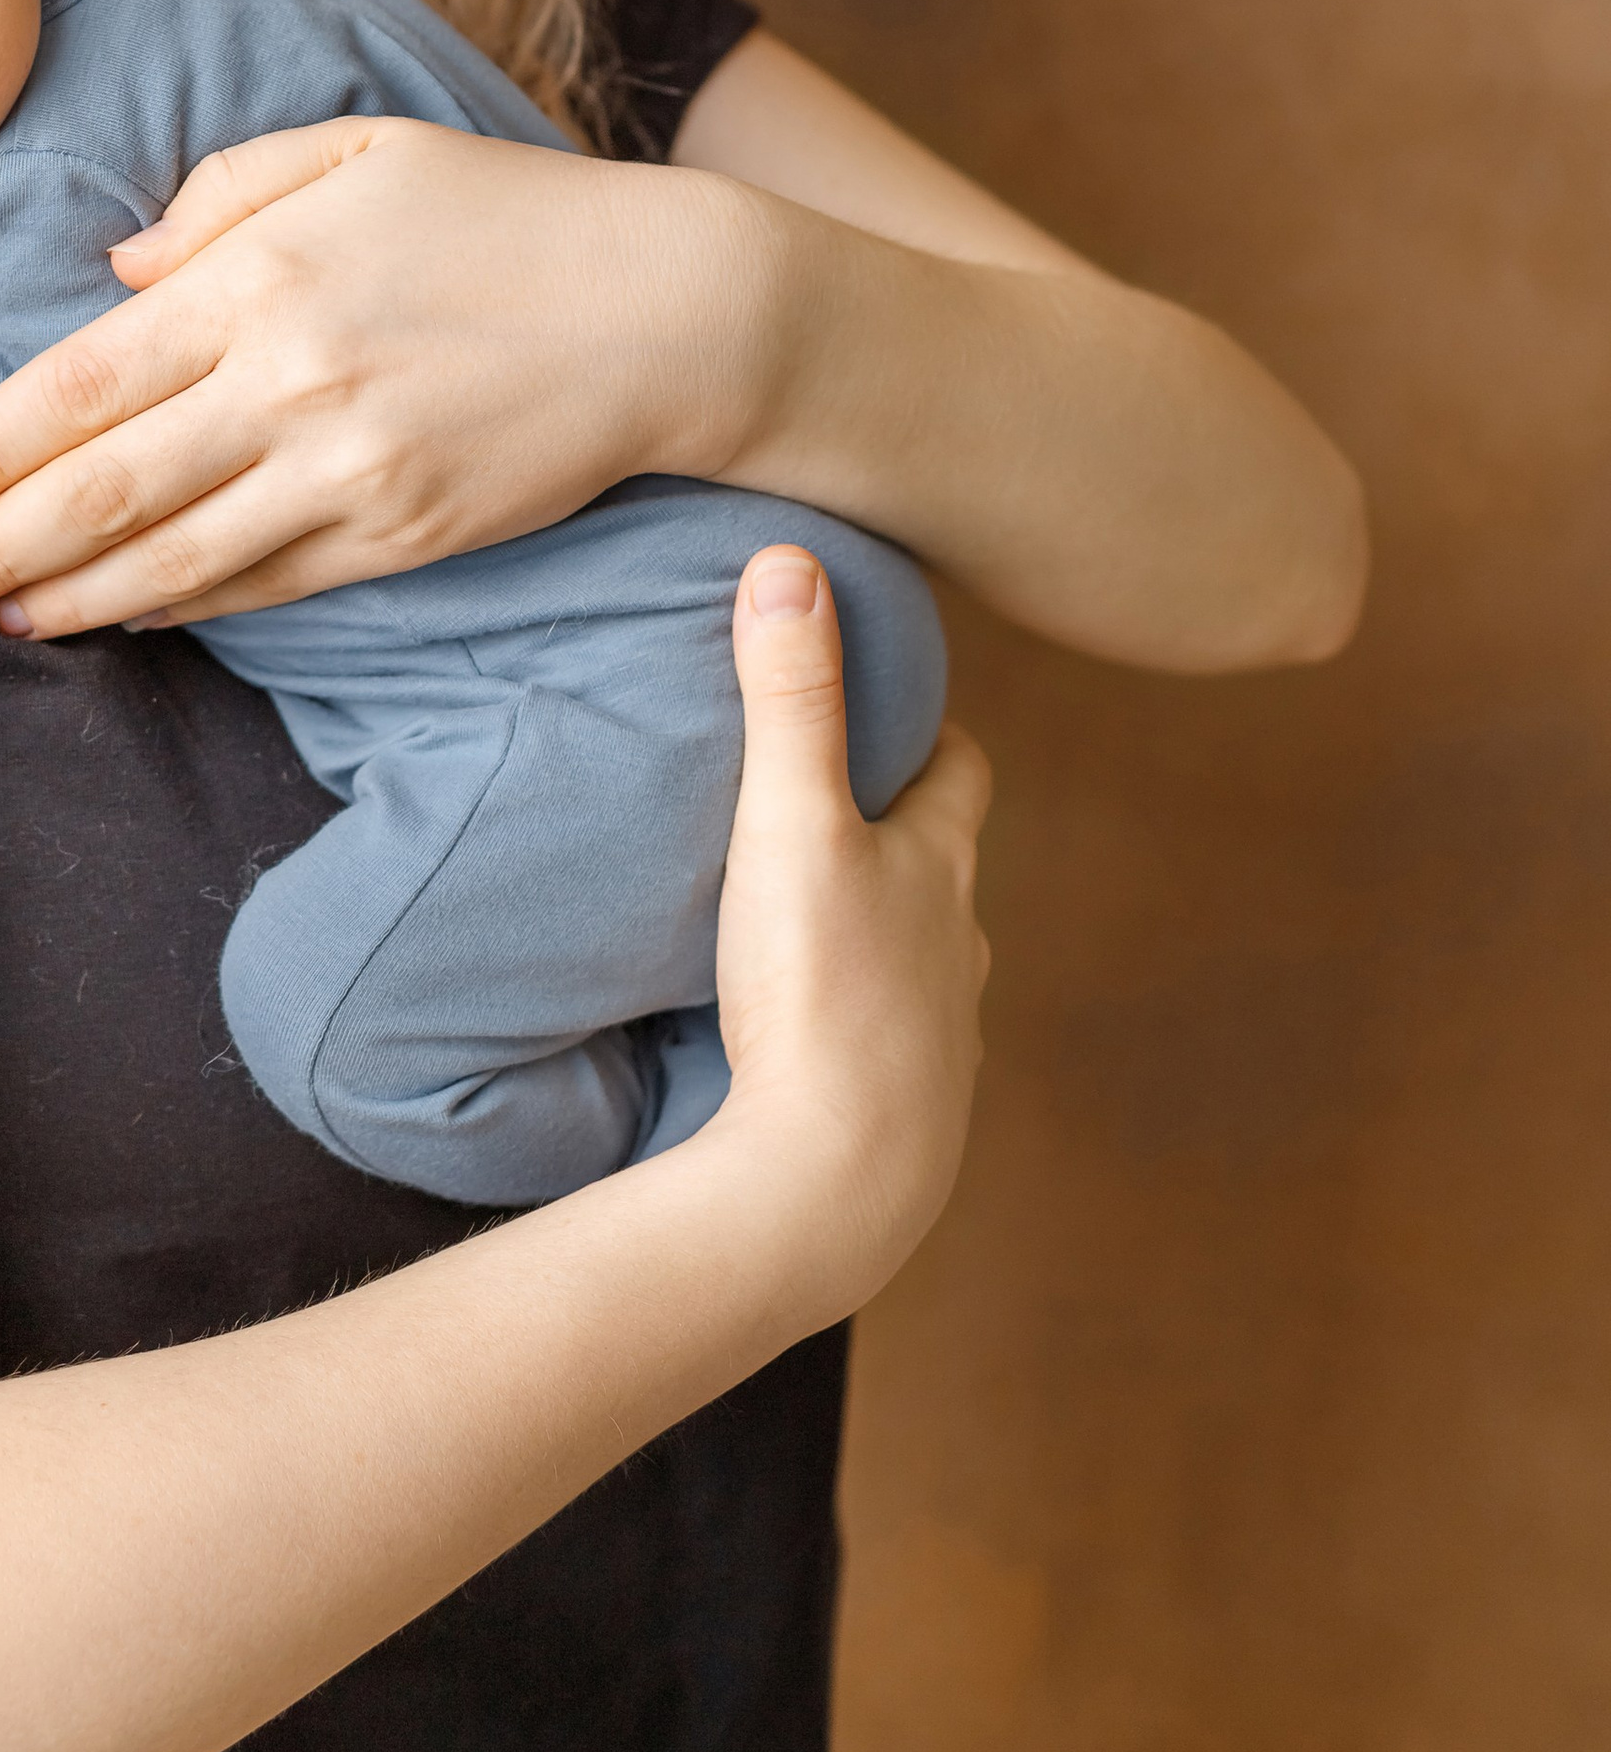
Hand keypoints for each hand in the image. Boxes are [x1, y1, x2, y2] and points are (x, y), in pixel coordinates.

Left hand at [0, 116, 772, 635]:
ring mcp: (351, 472)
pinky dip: (179, 608)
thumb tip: (116, 277)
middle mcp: (293, 385)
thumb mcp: (358, 151)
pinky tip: (119, 617)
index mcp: (263, 280)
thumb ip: (221, 197)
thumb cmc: (503, 213)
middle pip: (105, 486)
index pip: (83, 381)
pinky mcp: (404, 535)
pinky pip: (264, 585)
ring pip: (173, 559)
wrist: (665, 309)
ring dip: (69, 597)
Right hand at [698, 544, 990, 1321]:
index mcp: (943, 870)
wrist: (831, 1190)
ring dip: (881, 935)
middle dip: (901, 830)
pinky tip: (803, 1033)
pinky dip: (857, 1024)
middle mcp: (960, 951)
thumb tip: (792, 561)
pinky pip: (890, 1048)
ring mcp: (942, 1042)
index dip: (932, 727)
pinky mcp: (908, 1119)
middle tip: (832, 802)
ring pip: (923, 963)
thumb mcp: (788, 826)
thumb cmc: (817, 995)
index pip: (962, 769)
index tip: (889, 700)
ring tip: (809, 918)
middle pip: (946, 868)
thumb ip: (789, 698)